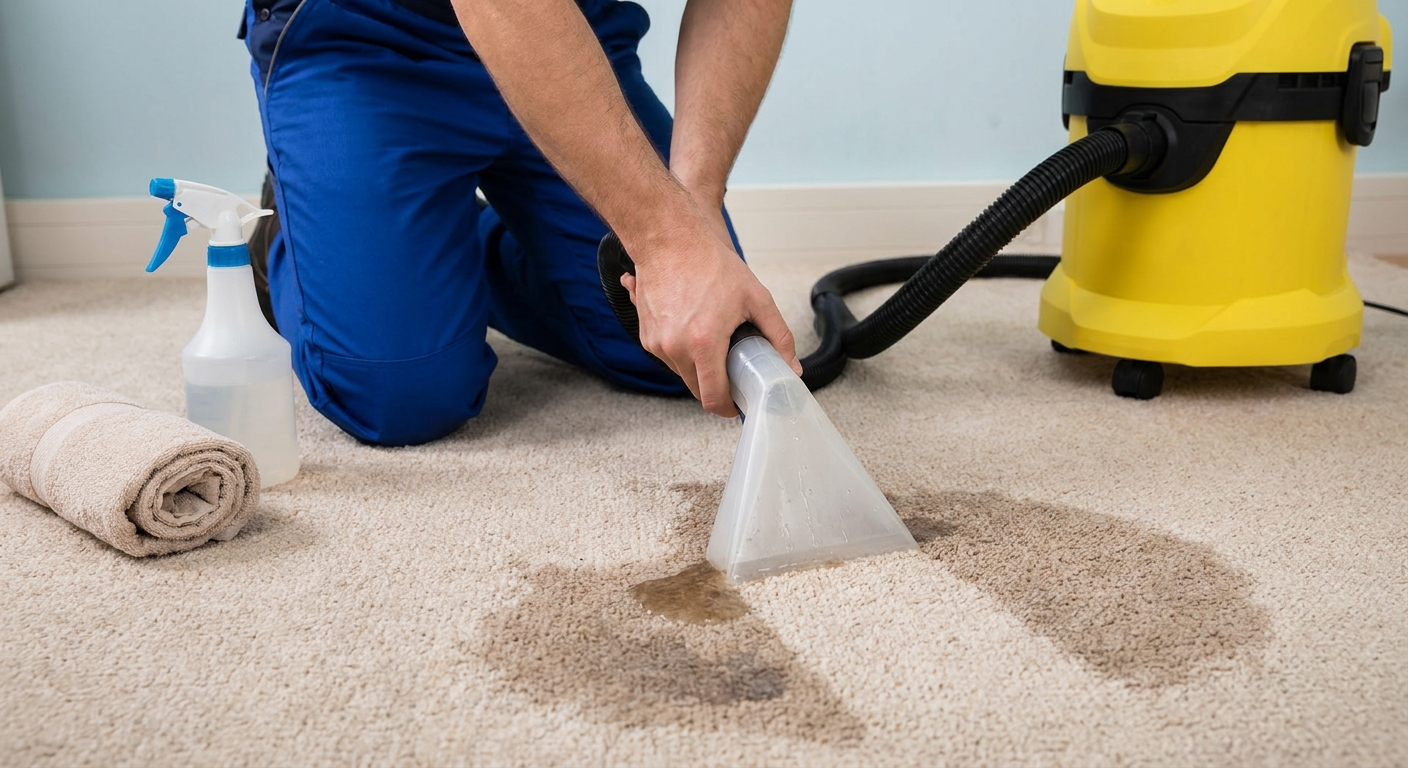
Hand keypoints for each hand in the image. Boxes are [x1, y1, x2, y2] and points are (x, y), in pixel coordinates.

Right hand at [620, 216, 801, 417]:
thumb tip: (791, 367)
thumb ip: (778, 336)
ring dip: (699, 366)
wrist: (668, 238)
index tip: (736, 405)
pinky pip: (668, 356)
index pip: (712, 398)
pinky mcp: (645, 335)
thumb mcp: (756, 298)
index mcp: (703, 343)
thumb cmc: (710, 263)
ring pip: (682, 373)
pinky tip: (693, 325)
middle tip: (733, 370)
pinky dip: (683, 350)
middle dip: (716, 386)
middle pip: (697, 390)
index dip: (728, 408)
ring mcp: (656, 343)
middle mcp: (674, 348)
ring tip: (712, 337)